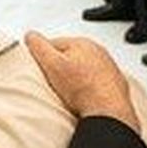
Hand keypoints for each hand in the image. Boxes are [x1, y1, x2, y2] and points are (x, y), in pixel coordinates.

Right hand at [24, 32, 138, 130]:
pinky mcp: (115, 83)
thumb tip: (31, 35)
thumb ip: (38, 46)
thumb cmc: (83, 89)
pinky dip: (89, 88)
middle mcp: (98, 51)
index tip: (41, 70)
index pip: (53, 43)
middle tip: (55, 84)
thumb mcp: (52, 65)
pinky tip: (83, 98)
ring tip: (70, 93)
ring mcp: (108, 67)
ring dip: (76, 78)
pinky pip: (95, 82)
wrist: (108, 111)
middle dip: (61, 68)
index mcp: (82, 42)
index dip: (43, 57)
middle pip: (70, 56)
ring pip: (83, 69)